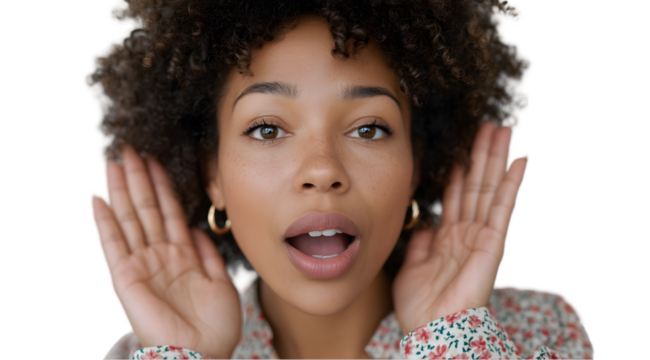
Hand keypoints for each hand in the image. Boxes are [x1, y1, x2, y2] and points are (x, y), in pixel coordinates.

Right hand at [89, 145, 240, 359]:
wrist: (202, 353)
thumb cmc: (214, 325)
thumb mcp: (219, 282)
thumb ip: (207, 253)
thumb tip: (195, 228)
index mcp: (182, 256)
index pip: (169, 212)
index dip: (163, 186)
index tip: (156, 160)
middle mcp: (159, 256)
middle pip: (146, 209)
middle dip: (139, 179)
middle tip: (130, 150)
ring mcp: (141, 264)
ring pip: (129, 218)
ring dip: (122, 190)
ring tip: (113, 162)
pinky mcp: (125, 276)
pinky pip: (112, 243)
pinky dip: (104, 221)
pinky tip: (97, 199)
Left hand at [392, 121, 529, 334]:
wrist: (431, 327)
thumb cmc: (420, 304)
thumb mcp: (412, 264)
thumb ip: (420, 240)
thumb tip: (423, 220)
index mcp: (448, 236)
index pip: (455, 195)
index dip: (459, 169)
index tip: (461, 146)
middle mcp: (467, 232)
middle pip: (476, 184)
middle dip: (481, 155)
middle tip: (488, 126)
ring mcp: (482, 234)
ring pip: (490, 187)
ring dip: (497, 158)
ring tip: (503, 130)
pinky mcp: (494, 240)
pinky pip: (503, 205)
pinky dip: (512, 181)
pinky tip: (519, 158)